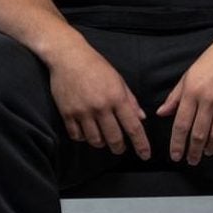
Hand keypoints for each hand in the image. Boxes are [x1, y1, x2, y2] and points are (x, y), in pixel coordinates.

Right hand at [48, 43, 150, 160]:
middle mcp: (101, 107)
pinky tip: (86, 132)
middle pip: (114, 138)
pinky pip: (77, 136)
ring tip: (103, 139)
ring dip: (101, 143)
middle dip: (119, 148)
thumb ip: (130, 100)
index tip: (145, 155)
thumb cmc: (95, 65)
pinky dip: (83, 138)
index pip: (133, 127)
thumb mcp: (118, 79)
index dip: (141, 144)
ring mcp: (83, 111)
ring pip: (95, 140)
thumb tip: (141, 118)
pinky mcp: (67, 113)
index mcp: (117, 97)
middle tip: (120, 148)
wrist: (68, 56)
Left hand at [156, 26, 212, 164]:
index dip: (177, 143)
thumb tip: (161, 113)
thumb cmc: (209, 62)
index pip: (181, 124)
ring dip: (211, 147)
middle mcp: (208, 99)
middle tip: (191, 161)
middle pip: (199, 133)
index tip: (176, 156)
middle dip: (193, 151)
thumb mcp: (188, 76)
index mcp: (192, 92)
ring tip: (206, 153)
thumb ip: (175, 97)